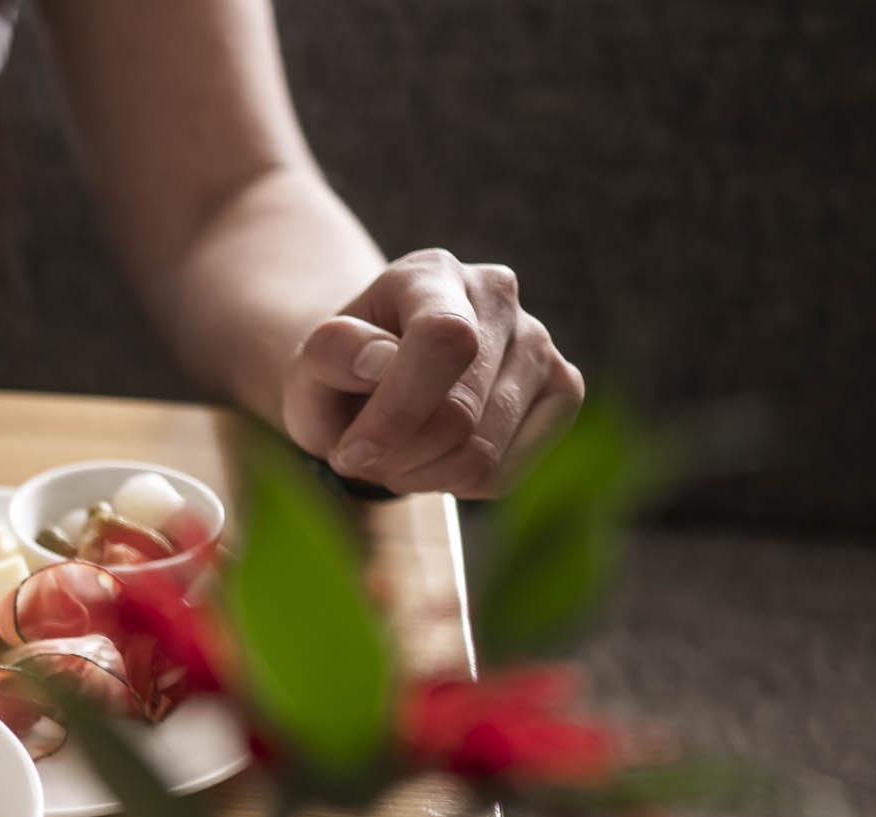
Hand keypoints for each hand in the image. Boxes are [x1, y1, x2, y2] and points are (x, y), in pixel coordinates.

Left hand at [283, 249, 583, 497]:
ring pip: (484, 453)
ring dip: (422, 475)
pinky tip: (433, 460)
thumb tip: (380, 358)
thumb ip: (330, 353)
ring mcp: (541, 343)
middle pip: (461, 412)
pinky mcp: (563, 392)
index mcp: (432, 272)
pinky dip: (457, 485)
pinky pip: (508, 473)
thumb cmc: (342, 372)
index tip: (351, 451)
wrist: (376, 381)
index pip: (444, 340)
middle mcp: (499, 296)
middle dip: (397, 455)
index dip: (398, 411)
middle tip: (360, 456)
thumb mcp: (312, 362)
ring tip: (394, 456)